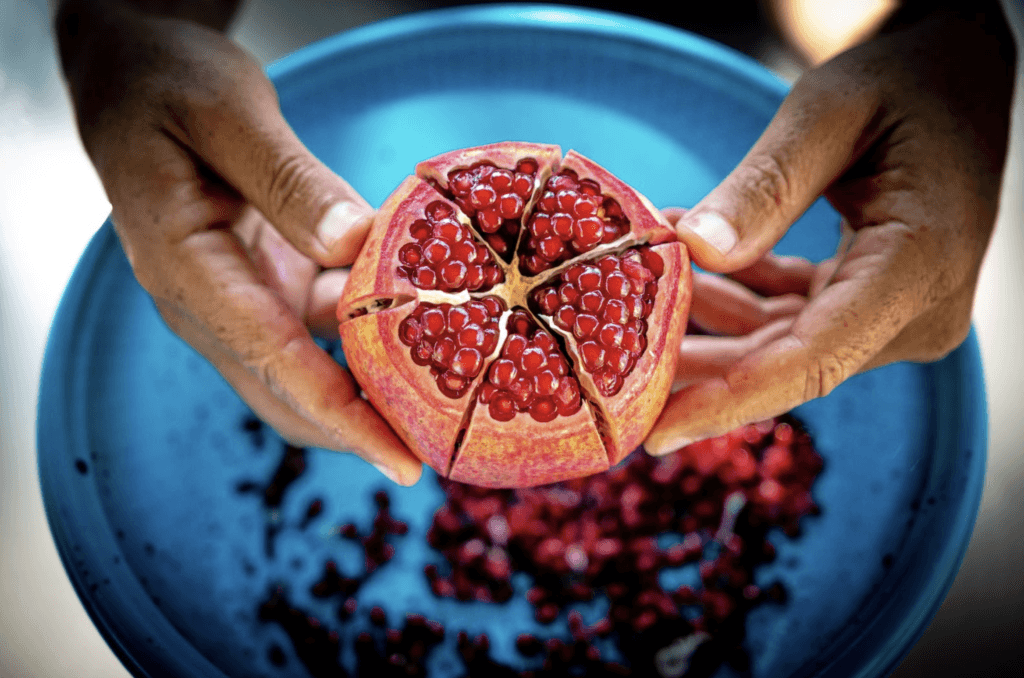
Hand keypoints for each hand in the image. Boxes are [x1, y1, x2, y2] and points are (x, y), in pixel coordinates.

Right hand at [56, 0, 421, 483]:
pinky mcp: (264, 283)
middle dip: (361, 430)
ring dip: (372, 386)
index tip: (402, 461)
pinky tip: (429, 321)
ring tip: (449, 399)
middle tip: (442, 448)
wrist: (133, 77)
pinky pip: (322, 324)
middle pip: (288, 392)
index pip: (272, 361)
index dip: (342, 418)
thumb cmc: (166, 84)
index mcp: (185, 268)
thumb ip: (288, 182)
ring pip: (310, 367)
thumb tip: (356, 243)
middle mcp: (207, 301)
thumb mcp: (227, 114)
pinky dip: (371, 330)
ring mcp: (236, 298)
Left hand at [646, 5, 1015, 453]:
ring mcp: (895, 313)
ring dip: (705, 325)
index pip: (814, 361)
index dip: (729, 401)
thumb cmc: (908, 82)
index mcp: (917, 267)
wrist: (961, 78)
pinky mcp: (871, 302)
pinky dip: (734, 295)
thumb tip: (694, 251)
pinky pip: (790, 317)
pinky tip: (681, 267)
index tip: (657, 431)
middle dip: (696, 369)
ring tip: (627, 302)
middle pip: (787, 364)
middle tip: (609, 374)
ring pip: (780, 346)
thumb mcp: (830, 114)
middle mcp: (914, 311)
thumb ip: (766, 187)